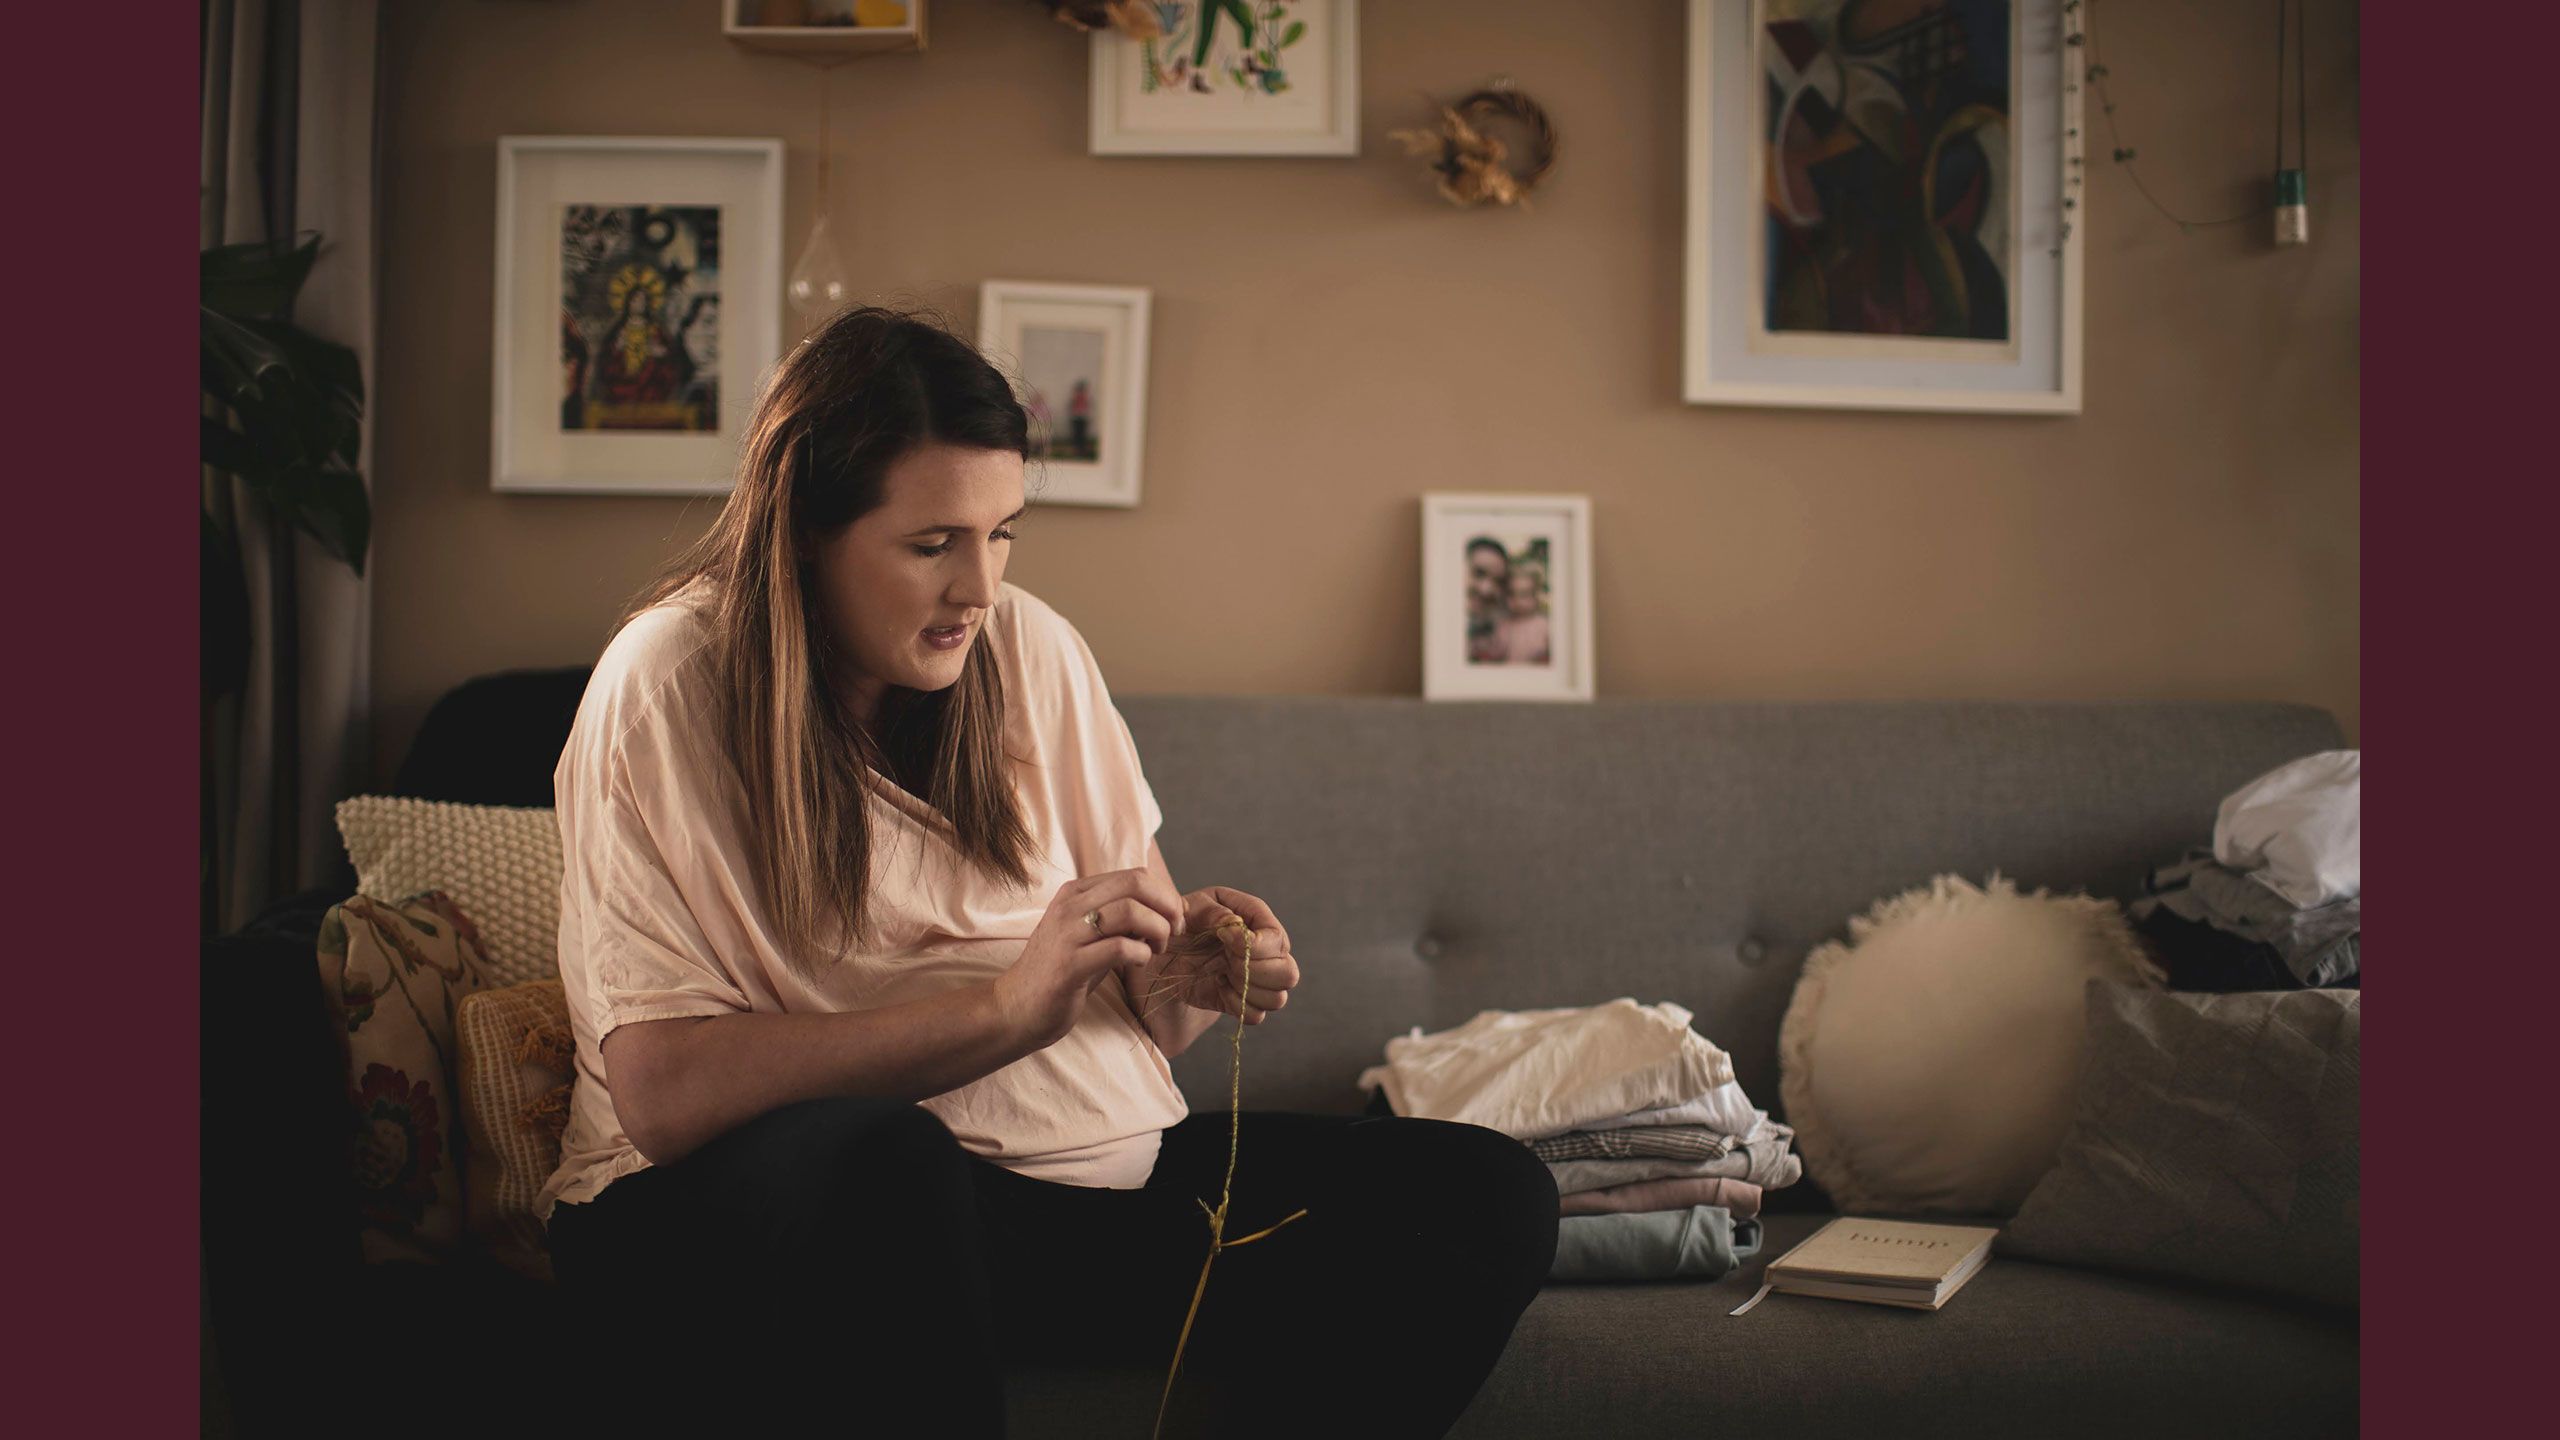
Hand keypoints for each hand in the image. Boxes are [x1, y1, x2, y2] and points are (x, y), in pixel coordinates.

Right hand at [994, 868, 1182, 1050]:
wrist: (1016, 1008)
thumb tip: (1167, 907)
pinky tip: (1139, 963)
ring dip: (1157, 931)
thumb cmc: (1061, 971)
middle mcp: (1070, 906)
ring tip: (1157, 950)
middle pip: (1136, 884)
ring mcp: (1067, 934)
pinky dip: (1141, 954)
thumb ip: (1121, 917)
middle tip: (1174, 931)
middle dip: (1167, 907)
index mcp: (1077, 892)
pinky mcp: (1069, 965)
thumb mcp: (1091, 935)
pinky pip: (1119, 948)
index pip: (1135, 875)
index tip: (1173, 920)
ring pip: (1131, 911)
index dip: (1165, 896)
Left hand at [1129, 887, 1299, 1026]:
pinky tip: (1218, 990)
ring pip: (1278, 997)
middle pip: (1288, 973)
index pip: (1277, 938)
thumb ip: (1212, 911)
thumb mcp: (1185, 909)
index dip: (1257, 945)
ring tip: (1222, 975)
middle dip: (1256, 972)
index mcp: (1253, 919)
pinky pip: (1256, 1015)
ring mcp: (1255, 978)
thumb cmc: (1171, 925)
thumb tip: (1235, 926)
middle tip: (1226, 963)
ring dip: (1248, 990)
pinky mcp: (1241, 1001)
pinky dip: (1237, 1006)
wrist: (1153, 958)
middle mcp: (1263, 950)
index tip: (1226, 941)